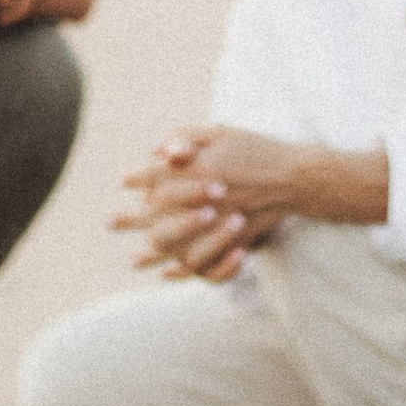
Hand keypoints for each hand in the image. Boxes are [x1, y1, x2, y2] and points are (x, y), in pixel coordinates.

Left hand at [110, 126, 383, 279]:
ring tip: (133, 260)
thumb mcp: (222, 132)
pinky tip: (168, 273)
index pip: (159, 176)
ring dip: (153, 253)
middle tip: (109, 223)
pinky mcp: (233, 240)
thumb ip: (187, 137)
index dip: (139, 178)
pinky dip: (184, 269)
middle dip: (132, 219)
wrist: (296, 177)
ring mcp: (219, 223)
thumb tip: (157, 150)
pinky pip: (204, 261)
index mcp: (201, 168)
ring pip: (179, 244)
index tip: (123, 182)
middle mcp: (205, 199)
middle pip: (159, 214)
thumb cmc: (257, 149)